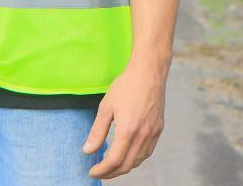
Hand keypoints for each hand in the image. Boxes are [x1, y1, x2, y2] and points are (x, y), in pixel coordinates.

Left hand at [82, 59, 166, 178]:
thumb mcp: (106, 107)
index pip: (114, 160)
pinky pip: (147, 152)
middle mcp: (143, 136)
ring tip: (110, 164)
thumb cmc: (125, 86)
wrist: (148, 73)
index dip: (102, 170)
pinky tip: (126, 153)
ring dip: (123, 166)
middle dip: (111, 172)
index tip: (92, 171)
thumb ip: (97, 131)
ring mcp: (153, 134)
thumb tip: (87, 150)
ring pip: (138, 161)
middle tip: (98, 171)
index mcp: (128, 131)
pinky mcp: (158, 130)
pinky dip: (135, 158)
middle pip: (127, 165)